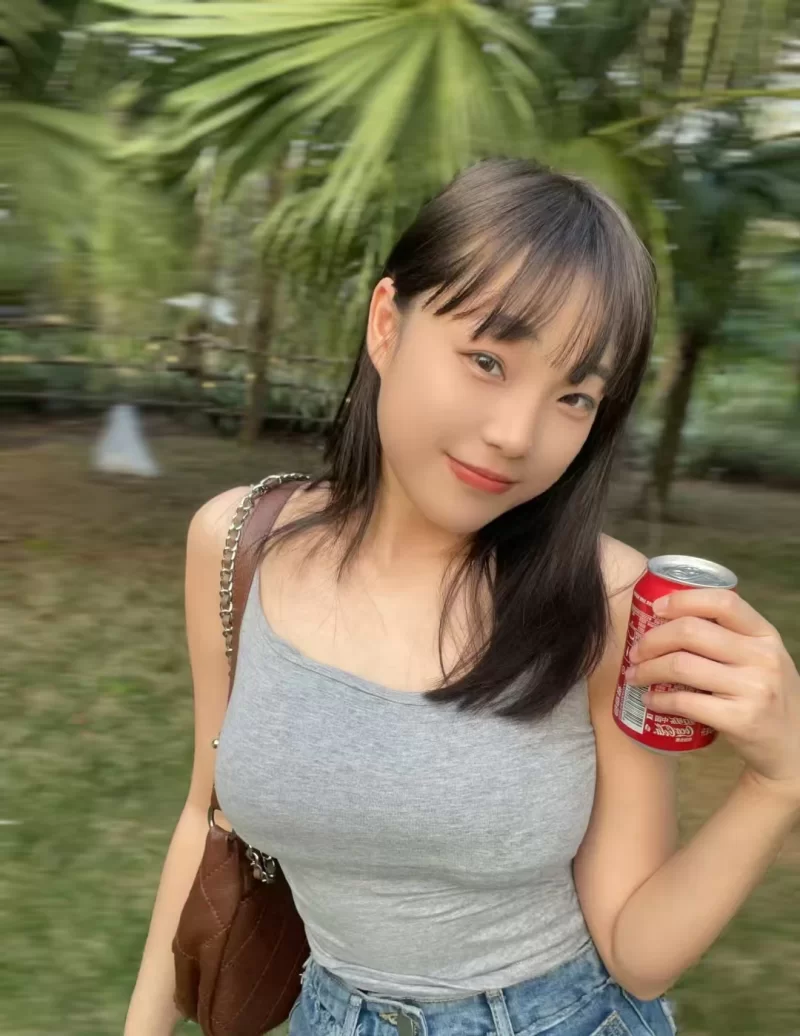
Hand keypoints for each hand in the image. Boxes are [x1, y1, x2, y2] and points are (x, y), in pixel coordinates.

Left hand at [625, 588, 799, 804]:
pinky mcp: (740, 719)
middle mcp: (763, 657)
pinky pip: (685, 702)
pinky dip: (659, 700)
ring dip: (647, 669)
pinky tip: (649, 700)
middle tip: (636, 651)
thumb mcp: (761, 658)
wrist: (794, 748)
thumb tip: (667, 618)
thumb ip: (729, 637)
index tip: (656, 609)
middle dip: (652, 639)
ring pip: (681, 665)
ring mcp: (753, 688)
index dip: (682, 601)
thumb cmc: (767, 696)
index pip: (723, 602)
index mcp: (765, 635)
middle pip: (691, 632)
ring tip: (635, 675)